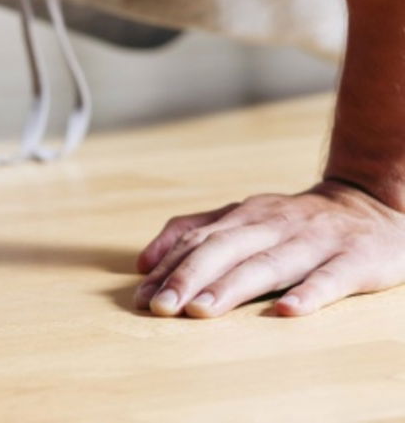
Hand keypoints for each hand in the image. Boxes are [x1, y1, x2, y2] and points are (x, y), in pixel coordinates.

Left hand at [134, 180, 404, 317]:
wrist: (372, 203)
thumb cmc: (295, 222)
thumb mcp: (243, 218)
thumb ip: (193, 232)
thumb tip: (144, 262)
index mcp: (244, 217)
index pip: (198, 241)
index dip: (169, 269)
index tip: (143, 298)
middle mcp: (274, 225)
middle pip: (224, 250)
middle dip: (189, 278)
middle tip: (162, 307)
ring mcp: (314, 241)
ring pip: (268, 264)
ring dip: (232, 287)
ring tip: (202, 310)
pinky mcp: (356, 259)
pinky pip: (331, 278)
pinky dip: (309, 293)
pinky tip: (286, 311)